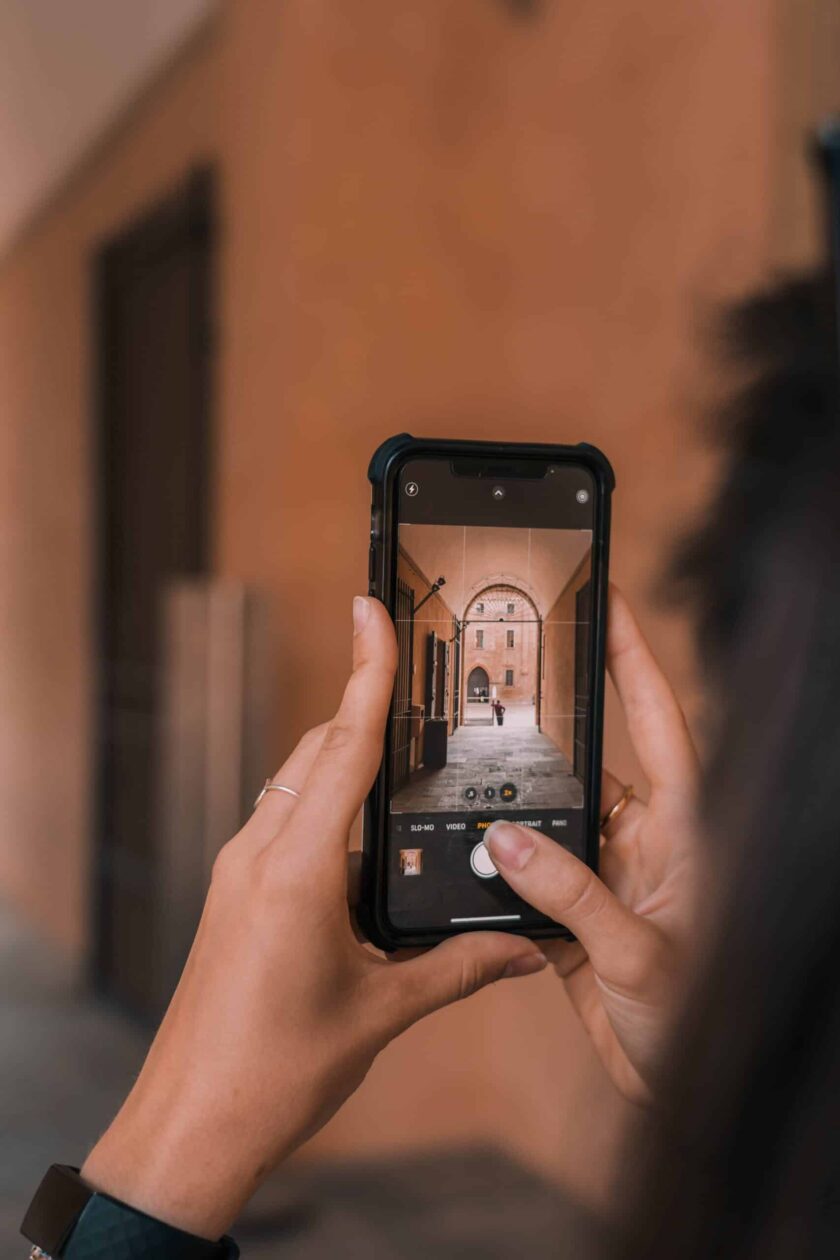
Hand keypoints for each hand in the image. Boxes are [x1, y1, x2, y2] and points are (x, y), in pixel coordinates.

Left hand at [82, 596, 545, 1239]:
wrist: (191, 1123)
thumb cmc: (274, 1072)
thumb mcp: (382, 1013)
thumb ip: (458, 968)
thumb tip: (523, 948)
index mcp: (298, 870)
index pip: (343, 748)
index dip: (364, 671)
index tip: (370, 608)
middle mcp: (260, 853)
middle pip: (321, 752)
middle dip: (370, 712)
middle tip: (423, 683)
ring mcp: (240, 870)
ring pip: (300, 784)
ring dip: (349, 761)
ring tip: (410, 757)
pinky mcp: (237, 892)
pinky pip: (286, 822)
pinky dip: (329, 808)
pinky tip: (371, 839)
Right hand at [485, 586, 698, 1104]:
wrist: (692, 1093)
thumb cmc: (703, 1019)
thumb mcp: (640, 953)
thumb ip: (572, 896)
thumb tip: (510, 843)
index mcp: (683, 831)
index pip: (660, 723)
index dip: (635, 658)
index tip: (607, 602)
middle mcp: (646, 845)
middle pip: (593, 767)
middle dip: (548, 732)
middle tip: (502, 682)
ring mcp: (610, 881)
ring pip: (553, 824)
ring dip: (514, 813)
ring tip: (465, 777)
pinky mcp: (577, 922)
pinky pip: (532, 880)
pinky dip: (500, 872)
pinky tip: (467, 860)